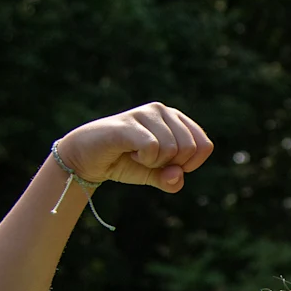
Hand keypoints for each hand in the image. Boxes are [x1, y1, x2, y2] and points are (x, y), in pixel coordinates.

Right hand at [56, 102, 212, 191]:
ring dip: (154, 162)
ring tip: (136, 155)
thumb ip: (172, 179)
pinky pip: (153, 147)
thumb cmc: (124, 162)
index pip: (204, 145)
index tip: (169, 166)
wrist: (86, 159)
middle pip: (190, 148)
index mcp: (175, 119)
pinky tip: (130, 153)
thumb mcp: (155, 175)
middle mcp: (163, 111)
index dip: (191, 164)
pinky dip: (144, 159)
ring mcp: (145, 114)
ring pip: (172, 148)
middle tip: (149, 160)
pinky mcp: (128, 124)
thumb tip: (178, 175)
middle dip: (172, 164)